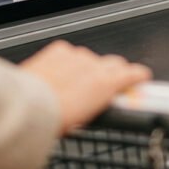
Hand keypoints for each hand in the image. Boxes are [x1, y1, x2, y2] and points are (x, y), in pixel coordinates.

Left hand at [20, 40, 151, 133]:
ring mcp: (77, 56)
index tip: (140, 78)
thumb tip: (102, 104)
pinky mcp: (59, 50)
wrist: (28, 107)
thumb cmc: (55, 118)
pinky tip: (59, 74)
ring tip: (76, 84)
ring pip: (90, 58)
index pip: (134, 72)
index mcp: (107, 83)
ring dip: (88, 68)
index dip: (138, 76)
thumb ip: (101, 104)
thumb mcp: (87, 118)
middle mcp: (95, 65)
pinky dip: (68, 61)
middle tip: (107, 85)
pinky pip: (70, 53)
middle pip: (115, 62)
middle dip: (114, 72)